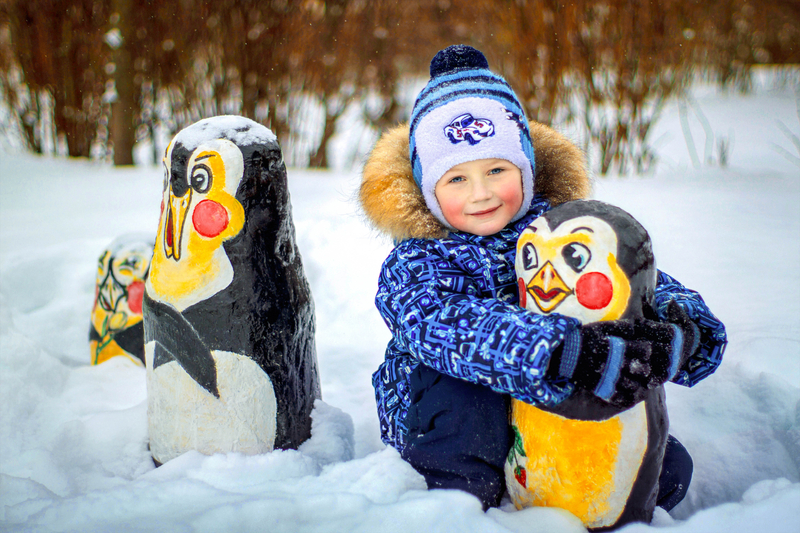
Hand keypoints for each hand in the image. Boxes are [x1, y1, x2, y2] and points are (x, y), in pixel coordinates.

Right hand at [551, 302, 698, 408]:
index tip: (644, 350)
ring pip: (635, 386)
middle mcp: (617, 364)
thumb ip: (621, 327)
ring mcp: (610, 379)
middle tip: (644, 367)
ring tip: (640, 381)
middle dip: (646, 368)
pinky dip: (629, 397)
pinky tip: (631, 393)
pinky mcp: (603, 389)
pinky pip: (621, 398)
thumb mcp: (601, 327)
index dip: (647, 351)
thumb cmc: (583, 338)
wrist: (563, 355)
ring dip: (640, 383)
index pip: (644, 351)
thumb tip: (637, 325)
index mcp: (618, 347)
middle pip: (643, 370)